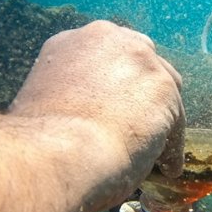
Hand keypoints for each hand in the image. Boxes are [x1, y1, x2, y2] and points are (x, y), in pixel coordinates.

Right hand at [9, 21, 185, 211]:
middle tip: (139, 128)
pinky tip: (164, 171)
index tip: (114, 112)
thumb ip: (67, 98)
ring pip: (164, 92)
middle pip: (142, 64)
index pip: (107, 58)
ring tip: (155, 156)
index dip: (113, 87)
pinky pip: (174, 123)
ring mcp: (139, 60)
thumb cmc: (38, 145)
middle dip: (143, 95)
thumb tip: (77, 121)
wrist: (54, 156)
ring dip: (160, 121)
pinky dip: (169, 149)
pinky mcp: (164, 87)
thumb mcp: (41, 104)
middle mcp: (108, 40)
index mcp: (71, 42)